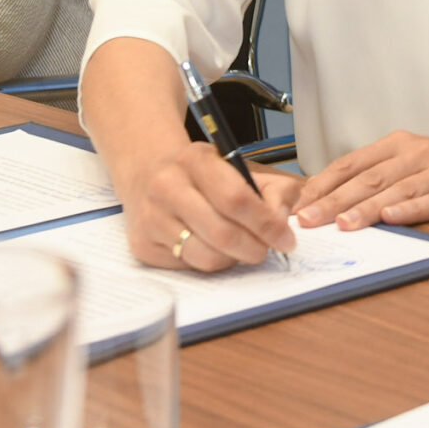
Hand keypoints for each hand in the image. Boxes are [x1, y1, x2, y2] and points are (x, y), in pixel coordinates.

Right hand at [123, 145, 300, 272]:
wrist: (147, 174)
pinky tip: (211, 247)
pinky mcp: (142, 245)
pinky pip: (188, 267)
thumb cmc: (201, 175)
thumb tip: (281, 224)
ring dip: (233, 259)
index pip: (237, 198)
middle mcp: (166, 186)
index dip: (266, 223)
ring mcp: (150, 217)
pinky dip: (209, 262)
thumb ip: (273, 189)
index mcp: (195, 160)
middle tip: (265, 250)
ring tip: (239, 248)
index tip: (286, 239)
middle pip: (222, 233)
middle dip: (254, 248)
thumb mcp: (237, 167)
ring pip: (206, 257)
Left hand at [290, 131, 428, 230]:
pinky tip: (394, 219)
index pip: (351, 163)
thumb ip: (378, 179)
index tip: (298, 205)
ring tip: (343, 225)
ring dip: (368, 209)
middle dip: (334, 200)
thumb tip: (329, 204)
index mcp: (399, 145)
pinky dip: (413, 210)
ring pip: (398, 190)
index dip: (323, 184)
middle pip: (369, 178)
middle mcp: (418, 154)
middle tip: (308, 220)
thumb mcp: (413, 166)